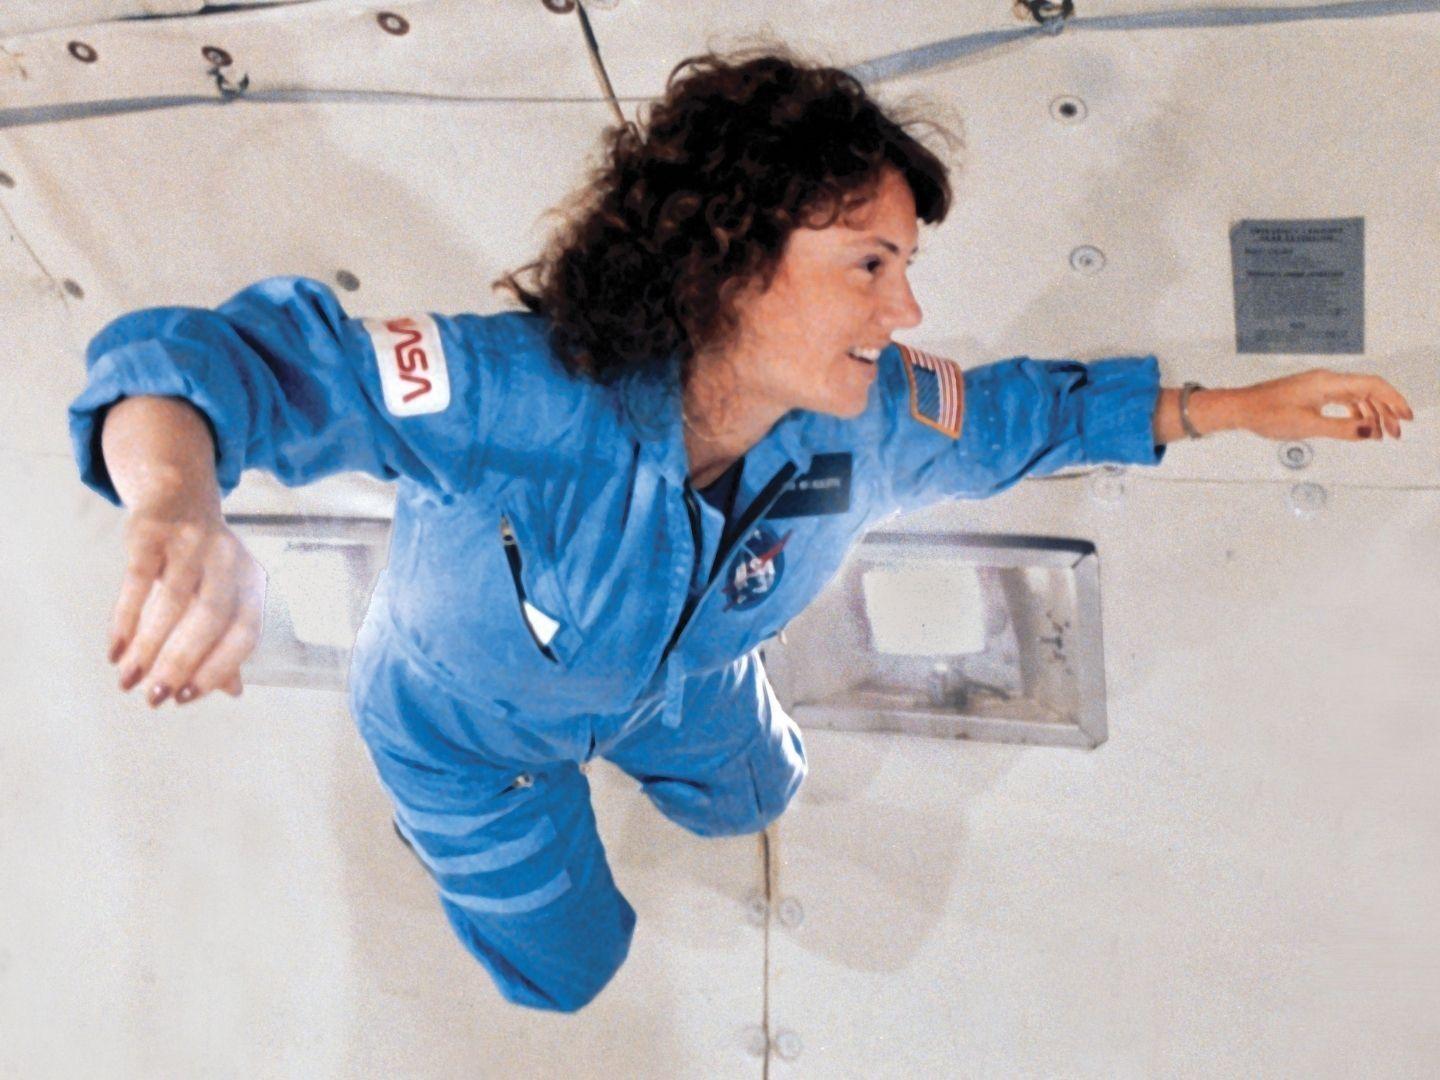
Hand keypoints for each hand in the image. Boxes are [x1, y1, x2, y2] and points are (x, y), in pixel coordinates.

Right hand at [108, 499, 266, 707]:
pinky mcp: (154, 533)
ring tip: (126, 678)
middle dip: (179, 664)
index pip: (245, 632)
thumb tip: (233, 690)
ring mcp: (192, 543)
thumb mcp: (226, 592)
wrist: (177, 493)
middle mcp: (229, 560)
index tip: (185, 697)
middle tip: (152, 697)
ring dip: (146, 647)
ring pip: (171, 603)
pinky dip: (124, 619)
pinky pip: (137, 582)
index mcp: (253, 580)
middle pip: (209, 620)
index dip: (217, 668)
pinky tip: (115, 649)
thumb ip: (228, 640)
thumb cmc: (205, 558)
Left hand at [1236, 369, 1413, 441]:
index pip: (1372, 385)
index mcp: (1328, 383)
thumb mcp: (1307, 426)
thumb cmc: (1266, 414)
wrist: (1240, 408)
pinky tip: (1359, 427)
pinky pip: (1342, 401)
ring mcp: (1319, 387)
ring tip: (1380, 435)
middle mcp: (1326, 381)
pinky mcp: (1311, 395)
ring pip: (1356, 397)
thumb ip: (1341, 430)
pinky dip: (1354, 414)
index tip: (1406, 417)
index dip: (1393, 400)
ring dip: (1371, 414)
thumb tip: (1370, 431)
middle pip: (1368, 391)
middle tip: (1395, 434)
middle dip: (1385, 412)